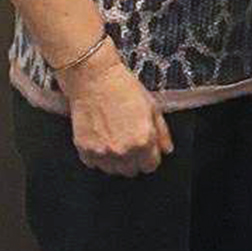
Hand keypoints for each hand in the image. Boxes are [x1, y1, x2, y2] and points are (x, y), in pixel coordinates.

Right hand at [64, 45, 173, 175]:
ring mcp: (102, 152)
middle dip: (134, 160)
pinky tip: (101, 139)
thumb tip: (167, 150)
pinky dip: (98, 156)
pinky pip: (94, 164)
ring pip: (113, 171)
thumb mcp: (152, 107)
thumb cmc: (124, 89)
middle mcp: (123, 151)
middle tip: (129, 142)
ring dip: (116, 161)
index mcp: (143, 141)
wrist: (94, 80)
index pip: (150, 166)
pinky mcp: (84, 150)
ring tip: (115, 139)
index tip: (146, 149)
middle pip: (131, 171)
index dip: (150, 157)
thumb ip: (162, 132)